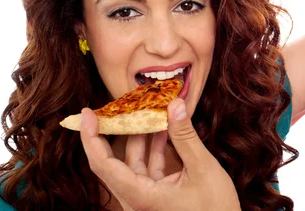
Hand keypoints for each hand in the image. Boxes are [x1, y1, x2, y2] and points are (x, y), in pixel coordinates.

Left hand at [80, 99, 240, 210]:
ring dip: (140, 136)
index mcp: (140, 197)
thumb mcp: (202, 169)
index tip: (88, 114)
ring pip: (132, 163)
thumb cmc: (215, 210)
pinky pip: (148, 168)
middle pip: (113, 162)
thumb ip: (185, 137)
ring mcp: (145, 199)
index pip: (103, 165)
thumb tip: (175, 105)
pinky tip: (164, 128)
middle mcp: (136, 199)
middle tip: (117, 104)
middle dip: (115, 131)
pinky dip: (155, 148)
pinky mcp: (156, 197)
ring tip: (147, 109)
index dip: (91, 138)